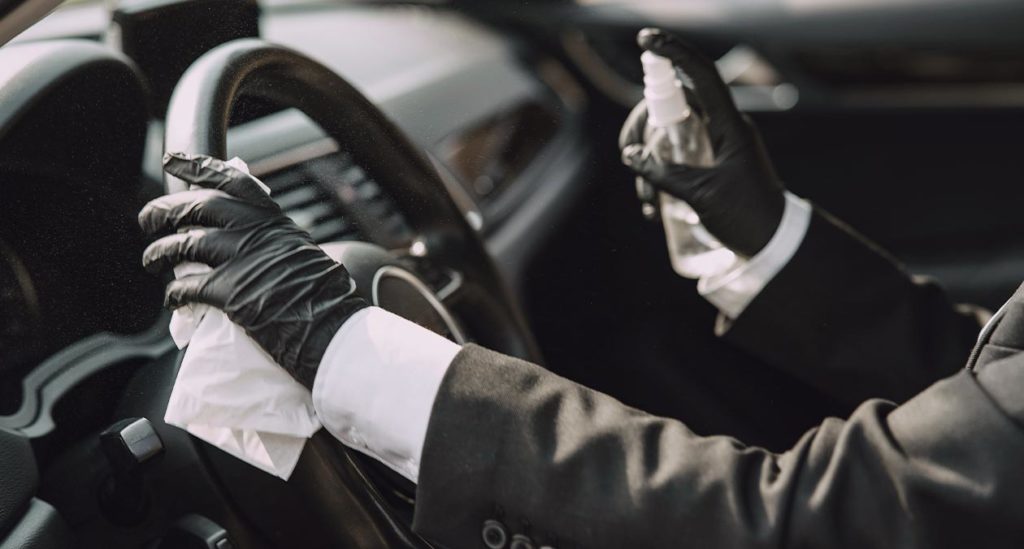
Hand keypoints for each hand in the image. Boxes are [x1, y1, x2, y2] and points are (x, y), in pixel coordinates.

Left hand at [139, 152, 367, 387]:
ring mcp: (242, 260)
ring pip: (184, 245)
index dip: (198, 167)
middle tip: (147, 219)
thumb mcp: (303, 255)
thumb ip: (274, 245)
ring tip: (150, 261)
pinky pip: (187, 286)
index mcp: (275, 221)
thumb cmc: (325, 301)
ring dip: (159, 253)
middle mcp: (257, 232)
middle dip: (164, 210)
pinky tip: (172, 299)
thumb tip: (249, 249)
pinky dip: (174, 292)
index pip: (233, 182)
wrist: (333, 331)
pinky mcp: (230, 292)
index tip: (173, 159)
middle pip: (198, 208)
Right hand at [619, 28, 785, 256]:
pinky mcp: (708, 166)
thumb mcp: (702, 194)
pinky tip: (654, 209)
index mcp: (729, 125)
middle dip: (642, 129)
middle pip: (672, 107)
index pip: (701, 75)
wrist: (775, 243)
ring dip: (648, 166)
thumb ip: (664, 173)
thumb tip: (633, 156)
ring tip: (647, 204)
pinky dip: (657, 178)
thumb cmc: (747, 216)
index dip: (674, 52)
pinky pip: (674, 159)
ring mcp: (715, 146)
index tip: (646, 40)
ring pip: (668, 136)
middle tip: (628, 155)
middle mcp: (722, 129)